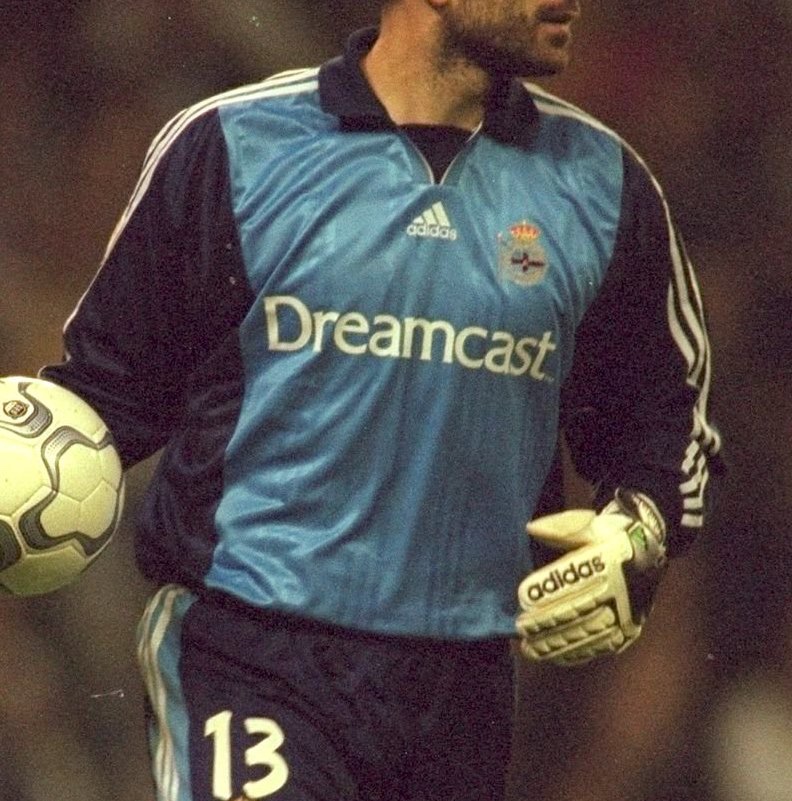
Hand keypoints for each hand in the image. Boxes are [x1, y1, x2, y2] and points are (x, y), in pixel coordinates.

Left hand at [515, 489, 667, 665]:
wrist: (649, 551)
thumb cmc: (609, 535)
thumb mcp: (589, 523)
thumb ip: (561, 528)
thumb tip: (531, 528)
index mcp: (609, 559)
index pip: (574, 576)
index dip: (548, 587)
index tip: (523, 596)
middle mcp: (620, 589)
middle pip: (578, 610)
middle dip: (546, 621)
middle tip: (520, 627)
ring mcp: (626, 612)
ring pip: (587, 633)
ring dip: (558, 643)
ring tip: (530, 648)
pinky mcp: (629, 629)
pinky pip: (602, 645)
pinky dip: (577, 653)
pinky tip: (555, 656)